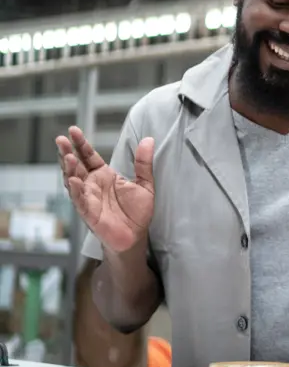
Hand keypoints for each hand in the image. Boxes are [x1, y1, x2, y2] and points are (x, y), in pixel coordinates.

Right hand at [56, 126, 154, 253]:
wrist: (136, 236)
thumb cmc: (137, 212)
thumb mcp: (145, 184)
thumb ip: (143, 163)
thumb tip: (148, 140)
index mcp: (104, 175)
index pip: (89, 156)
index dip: (81, 144)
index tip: (74, 130)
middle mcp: (92, 185)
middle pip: (76, 166)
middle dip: (68, 152)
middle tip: (61, 139)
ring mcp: (88, 198)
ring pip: (73, 181)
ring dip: (69, 169)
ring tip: (67, 157)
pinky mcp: (88, 212)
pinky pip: (80, 200)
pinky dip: (76, 190)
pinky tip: (73, 180)